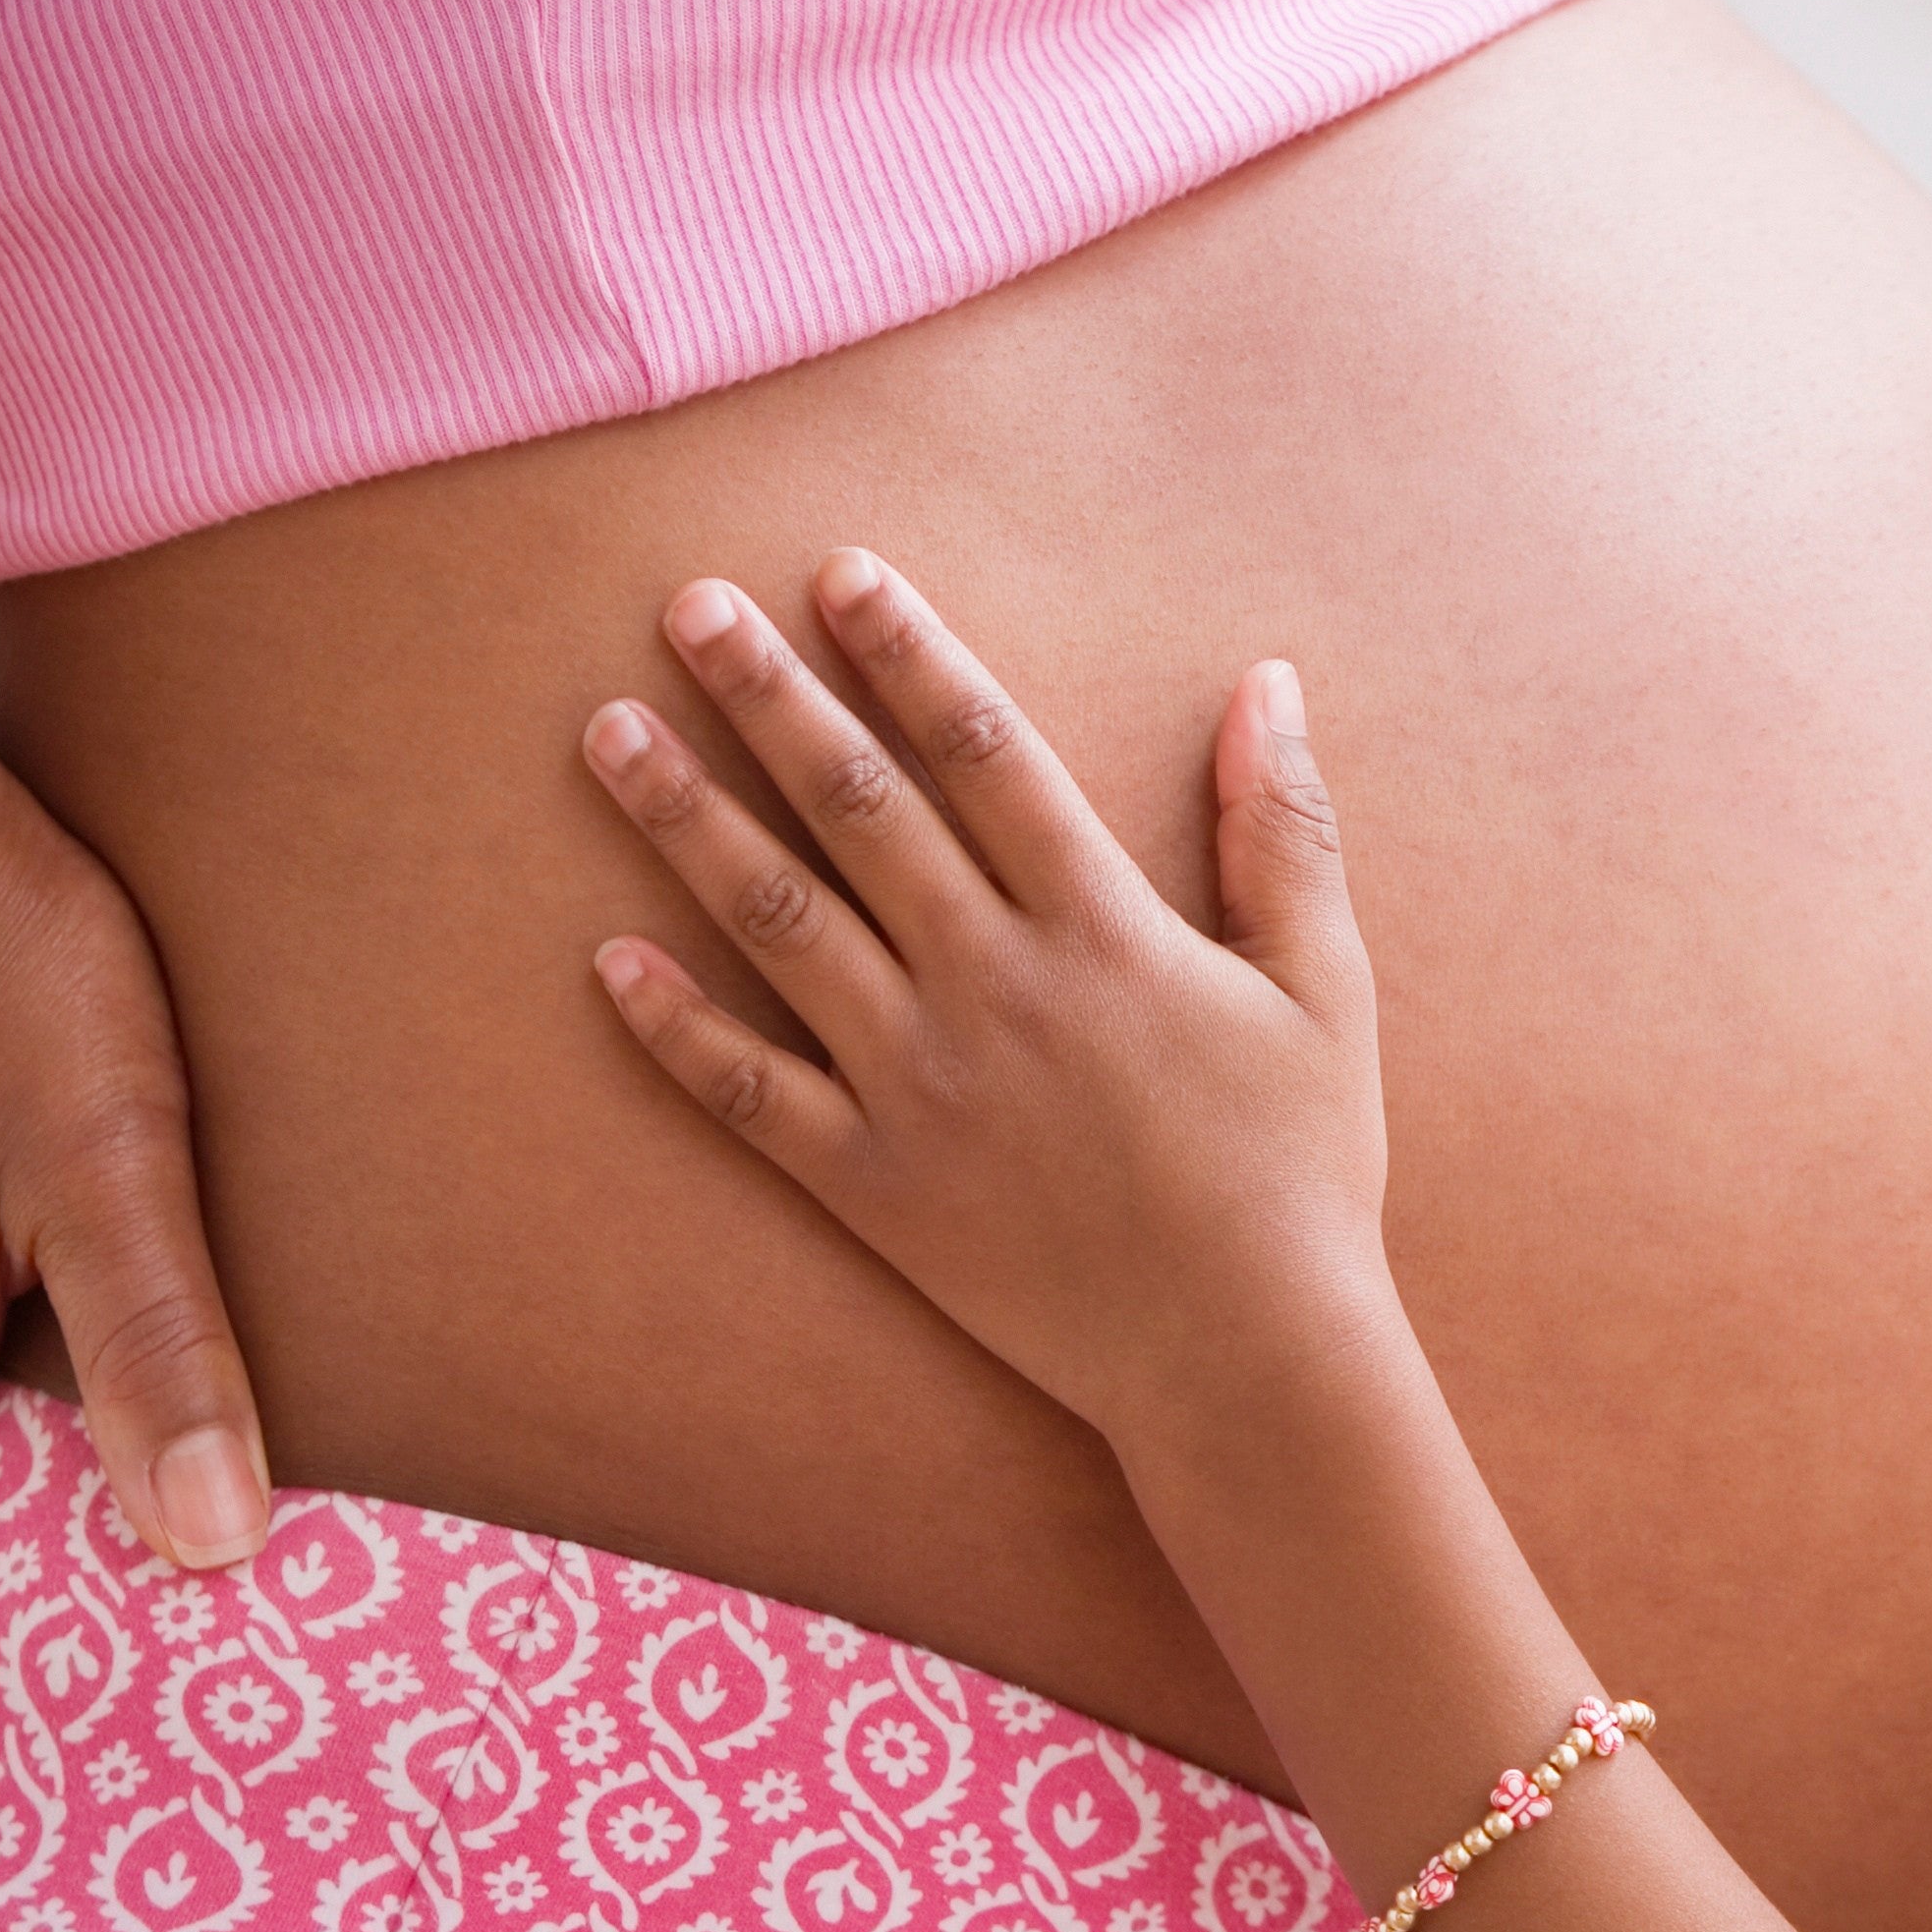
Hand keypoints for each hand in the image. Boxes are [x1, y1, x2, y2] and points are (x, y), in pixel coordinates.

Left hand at [580, 550, 1397, 1440]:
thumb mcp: (1325, 988)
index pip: (984, 749)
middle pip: (856, 808)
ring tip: (609, 733)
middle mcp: (992, 988)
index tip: (840, 572)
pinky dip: (673, 1028)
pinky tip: (606, 959)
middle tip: (685, 605)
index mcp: (1099, 929)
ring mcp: (919, 1087)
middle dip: (768, 694)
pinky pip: (749, 1094)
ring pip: (778, 923)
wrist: (1244, 1358)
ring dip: (687, 820)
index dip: (909, 652)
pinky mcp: (874, 1188)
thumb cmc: (1299, 1171)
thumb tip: (1270, 682)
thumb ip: (1285, 831)